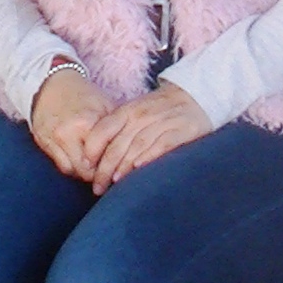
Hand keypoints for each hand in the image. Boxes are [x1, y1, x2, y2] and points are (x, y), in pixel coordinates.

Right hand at [30, 66, 112, 179]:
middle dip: (99, 173)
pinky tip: (80, 161)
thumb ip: (117, 129)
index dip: (113, 165)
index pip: (103, 157)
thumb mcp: (105, 106)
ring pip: (72, 171)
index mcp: (85, 123)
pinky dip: (72, 167)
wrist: (50, 85)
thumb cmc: (84, 95)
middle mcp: (66, 134)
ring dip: (84, 172)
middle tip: (108, 171)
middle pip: (86, 170)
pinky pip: (60, 166)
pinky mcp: (43, 144)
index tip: (120, 166)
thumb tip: (131, 150)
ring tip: (95, 166)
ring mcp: (53, 140)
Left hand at [87, 83, 211, 185]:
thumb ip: (118, 130)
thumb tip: (94, 159)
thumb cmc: (159, 110)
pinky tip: (140, 168)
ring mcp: (162, 122)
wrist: (196, 95)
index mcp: (127, 111)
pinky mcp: (182, 130)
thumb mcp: (135, 112)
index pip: (103, 130)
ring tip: (115, 182)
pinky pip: (163, 144)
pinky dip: (150, 156)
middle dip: (105, 169)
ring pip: (137, 146)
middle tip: (98, 187)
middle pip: (118, 144)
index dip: (92, 151)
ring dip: (124, 166)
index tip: (86, 168)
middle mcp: (142, 116)